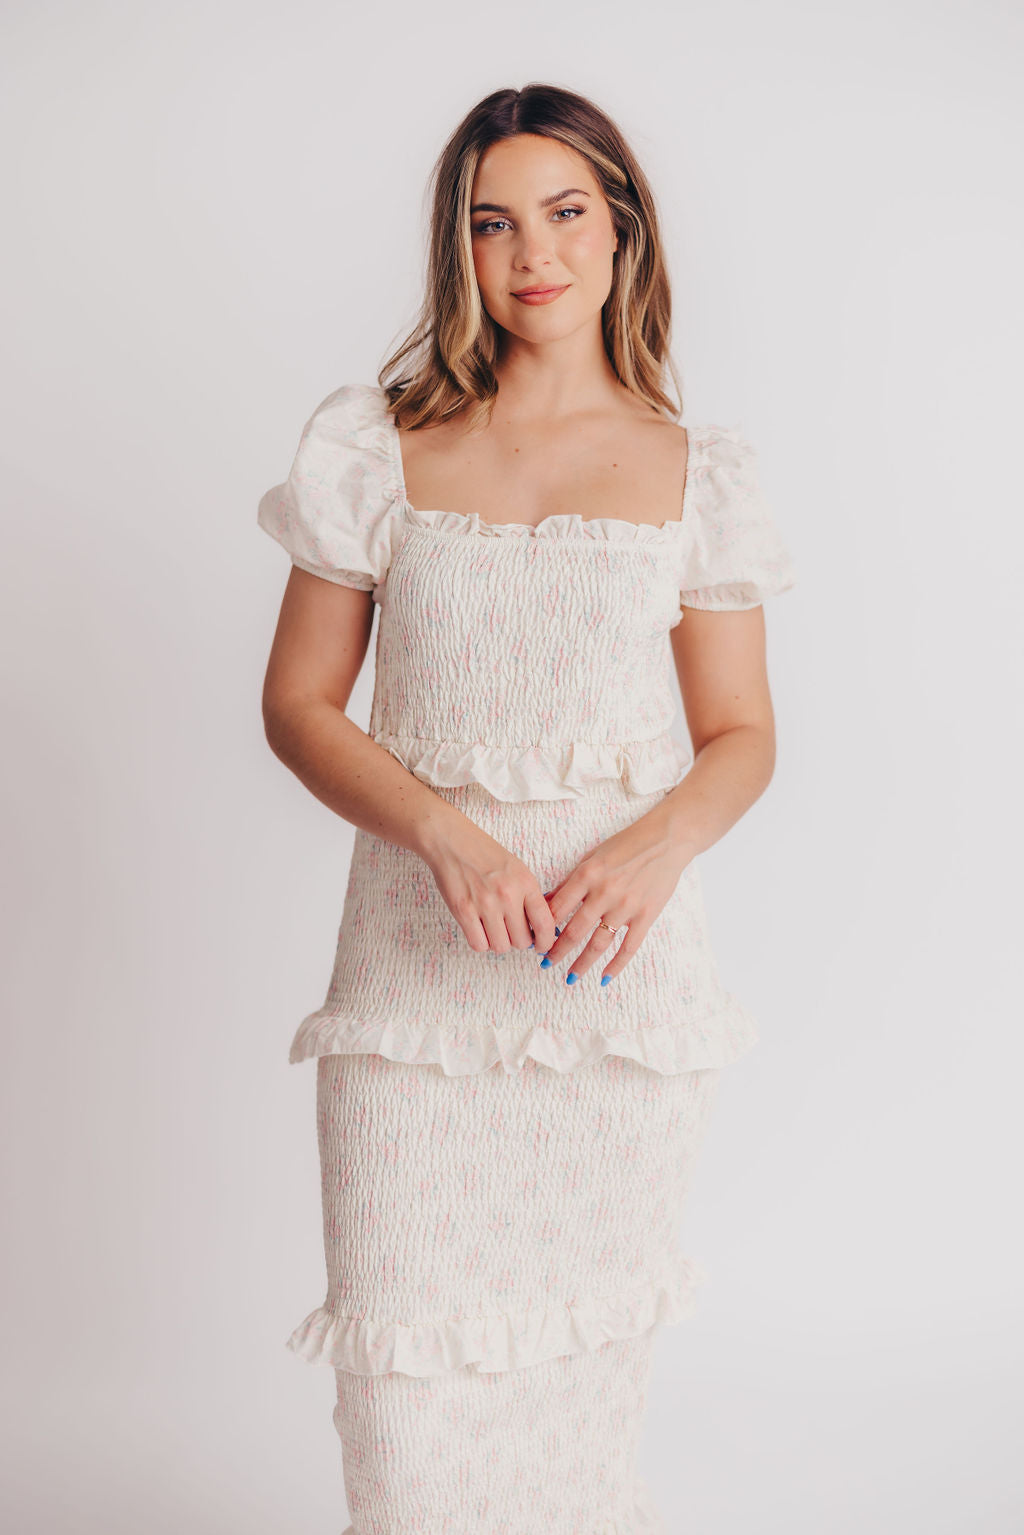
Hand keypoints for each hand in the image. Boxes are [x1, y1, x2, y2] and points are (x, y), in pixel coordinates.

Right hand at [424, 820, 557, 955]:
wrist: (452, 841)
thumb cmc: (484, 855)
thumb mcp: (517, 869)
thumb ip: (529, 897)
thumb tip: (540, 928)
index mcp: (525, 883)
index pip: (545, 924)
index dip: (546, 941)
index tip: (541, 945)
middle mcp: (508, 895)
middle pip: (522, 941)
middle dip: (518, 940)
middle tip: (510, 929)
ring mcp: (485, 904)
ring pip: (501, 947)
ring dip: (498, 941)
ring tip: (492, 927)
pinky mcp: (463, 911)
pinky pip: (478, 945)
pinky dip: (480, 942)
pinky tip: (479, 929)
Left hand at [540, 814, 691, 982]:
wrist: (666, 839)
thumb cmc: (626, 844)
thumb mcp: (593, 855)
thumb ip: (571, 880)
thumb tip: (546, 901)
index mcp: (587, 875)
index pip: (557, 909)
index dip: (543, 927)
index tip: (536, 939)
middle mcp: (604, 893)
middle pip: (574, 931)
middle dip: (556, 951)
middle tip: (545, 963)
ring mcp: (626, 906)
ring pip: (598, 944)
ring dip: (581, 964)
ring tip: (570, 977)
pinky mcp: (645, 916)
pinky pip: (628, 947)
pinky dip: (616, 965)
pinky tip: (604, 978)